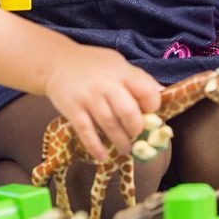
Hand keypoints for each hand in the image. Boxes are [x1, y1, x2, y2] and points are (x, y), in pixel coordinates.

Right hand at [44, 45, 163, 161]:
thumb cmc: (92, 64)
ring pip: (109, 125)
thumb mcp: (117, 63)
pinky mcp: (73, 110)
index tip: (150, 114)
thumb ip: (137, 78)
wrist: (56, 62)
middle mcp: (105, 84)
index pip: (146, 90)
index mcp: (121, 71)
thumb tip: (162, 93)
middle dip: (136, 129)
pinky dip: (96, 147)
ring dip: (120, 142)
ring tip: (125, 148)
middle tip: (137, 135)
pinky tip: (103, 156)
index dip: (152, 106)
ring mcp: (88, 97)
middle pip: (128, 112)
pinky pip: (86, 132)